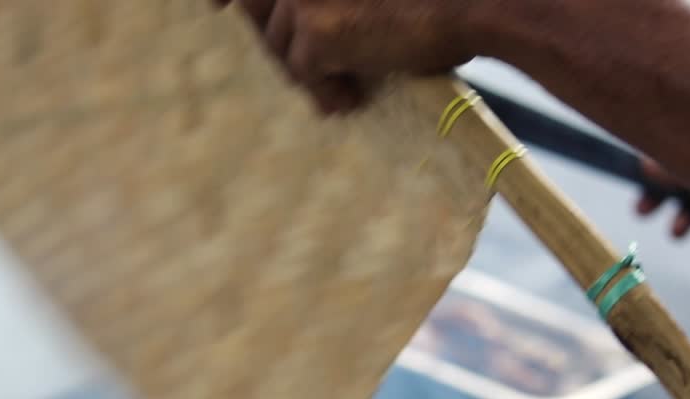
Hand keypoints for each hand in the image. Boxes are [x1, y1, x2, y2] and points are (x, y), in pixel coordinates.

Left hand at [212, 0, 478, 113]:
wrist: (477, 3)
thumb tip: (293, 27)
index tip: (213, 7)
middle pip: (260, 10)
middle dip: (279, 41)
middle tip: (307, 70)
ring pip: (282, 46)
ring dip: (308, 70)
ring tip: (345, 84)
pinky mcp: (316, 33)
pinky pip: (304, 73)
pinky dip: (327, 91)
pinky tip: (352, 99)